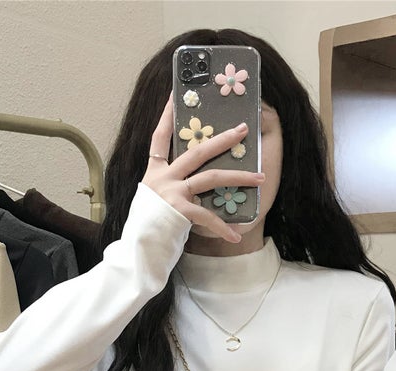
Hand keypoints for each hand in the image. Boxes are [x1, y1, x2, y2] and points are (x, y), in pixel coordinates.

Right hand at [141, 93, 265, 242]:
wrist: (136, 250)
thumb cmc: (145, 229)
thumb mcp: (151, 201)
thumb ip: (167, 188)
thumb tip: (189, 185)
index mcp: (154, 173)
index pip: (159, 137)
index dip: (166, 115)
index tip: (173, 95)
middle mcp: (162, 178)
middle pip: (197, 151)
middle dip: (223, 139)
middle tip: (243, 129)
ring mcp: (171, 193)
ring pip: (211, 177)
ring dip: (239, 176)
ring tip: (260, 177)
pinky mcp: (179, 211)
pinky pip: (208, 216)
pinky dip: (223, 228)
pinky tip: (236, 235)